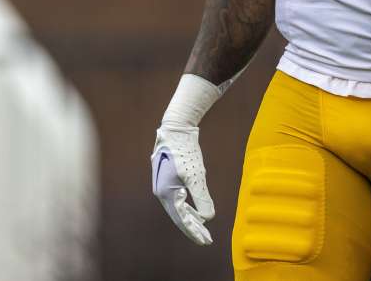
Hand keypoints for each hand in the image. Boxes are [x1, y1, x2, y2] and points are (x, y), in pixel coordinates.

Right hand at [151, 125, 214, 244]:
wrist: (175, 128)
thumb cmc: (184, 151)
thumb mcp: (196, 175)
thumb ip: (202, 198)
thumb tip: (208, 217)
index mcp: (166, 194)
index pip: (181, 219)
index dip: (194, 231)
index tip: (205, 241)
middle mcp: (162, 192)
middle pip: (180, 216)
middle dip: (194, 229)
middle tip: (207, 240)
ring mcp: (164, 186)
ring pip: (179, 208)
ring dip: (192, 219)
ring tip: (204, 229)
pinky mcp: (169, 179)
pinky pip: (179, 199)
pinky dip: (189, 207)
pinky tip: (197, 212)